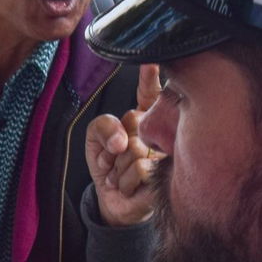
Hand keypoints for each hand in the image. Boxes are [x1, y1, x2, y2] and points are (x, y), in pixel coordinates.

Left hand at [86, 64, 160, 226]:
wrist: (114, 201)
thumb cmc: (108, 167)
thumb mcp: (94, 140)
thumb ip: (102, 127)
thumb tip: (122, 141)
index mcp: (145, 117)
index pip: (150, 92)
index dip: (150, 75)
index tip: (151, 59)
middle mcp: (160, 131)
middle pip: (131, 122)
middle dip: (113, 145)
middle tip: (116, 159)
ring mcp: (166, 153)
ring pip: (133, 148)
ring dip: (117, 167)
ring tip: (122, 174)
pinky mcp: (166, 175)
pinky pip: (139, 167)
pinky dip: (124, 179)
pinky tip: (129, 185)